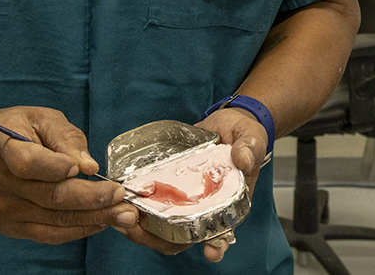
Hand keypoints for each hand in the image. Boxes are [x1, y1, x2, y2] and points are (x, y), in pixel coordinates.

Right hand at [0, 107, 135, 244]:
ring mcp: (1, 208)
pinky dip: (78, 229)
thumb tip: (87, 166)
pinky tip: (99, 221)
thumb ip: (64, 138)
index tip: (85, 167)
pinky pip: (49, 233)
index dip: (56, 167)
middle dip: (92, 198)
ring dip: (93, 218)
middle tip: (122, 196)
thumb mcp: (39, 117)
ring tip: (123, 214)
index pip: (27, 162)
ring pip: (54, 219)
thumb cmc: (13, 129)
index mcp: (0, 146)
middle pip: (49, 196)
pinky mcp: (8, 226)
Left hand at [112, 109, 266, 262]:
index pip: (222, 231)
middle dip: (162, 238)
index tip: (211, 251)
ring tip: (124, 218)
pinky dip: (138, 206)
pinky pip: (154, 203)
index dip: (215, 244)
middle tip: (138, 228)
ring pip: (164, 225)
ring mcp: (187, 199)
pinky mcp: (171, 186)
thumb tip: (243, 160)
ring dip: (143, 227)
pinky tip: (123, 202)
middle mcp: (206, 206)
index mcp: (229, 202)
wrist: (228, 123)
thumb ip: (248, 147)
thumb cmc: (243, 135)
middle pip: (185, 236)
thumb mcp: (250, 137)